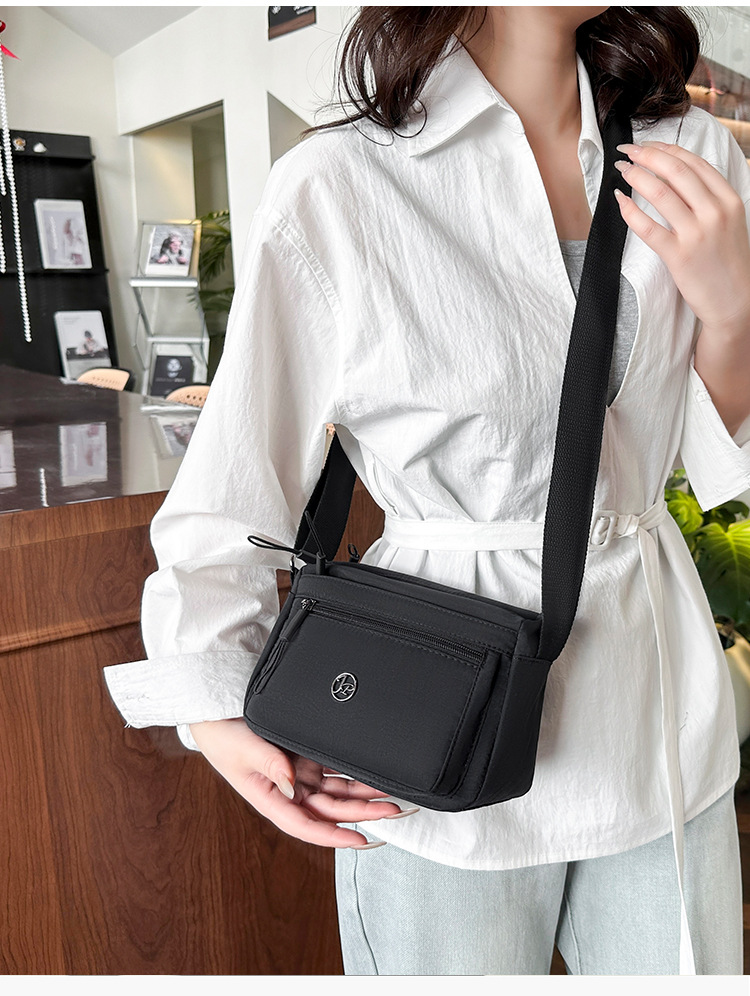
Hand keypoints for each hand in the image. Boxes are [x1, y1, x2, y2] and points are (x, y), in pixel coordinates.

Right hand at [188, 718, 408, 847]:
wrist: (215, 712)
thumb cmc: (222, 736)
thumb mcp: (243, 749)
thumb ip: (269, 764)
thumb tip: (291, 783)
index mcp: (272, 799)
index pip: (307, 825)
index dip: (334, 835)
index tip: (361, 839)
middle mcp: (289, 791)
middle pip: (331, 809)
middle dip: (362, 812)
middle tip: (393, 811)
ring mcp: (299, 774)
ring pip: (337, 791)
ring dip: (364, 794)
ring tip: (393, 794)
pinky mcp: (305, 756)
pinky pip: (334, 768)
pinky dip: (354, 772)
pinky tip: (375, 773)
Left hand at [613, 140, 749, 332]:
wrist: (736, 302)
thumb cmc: (728, 262)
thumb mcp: (730, 222)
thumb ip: (710, 199)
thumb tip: (679, 176)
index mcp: (729, 199)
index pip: (694, 163)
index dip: (666, 149)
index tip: (648, 144)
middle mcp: (714, 212)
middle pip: (675, 171)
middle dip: (647, 155)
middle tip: (628, 150)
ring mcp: (696, 234)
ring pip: (659, 193)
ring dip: (636, 176)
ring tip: (622, 170)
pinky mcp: (678, 256)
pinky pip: (648, 227)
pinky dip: (630, 210)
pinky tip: (619, 200)